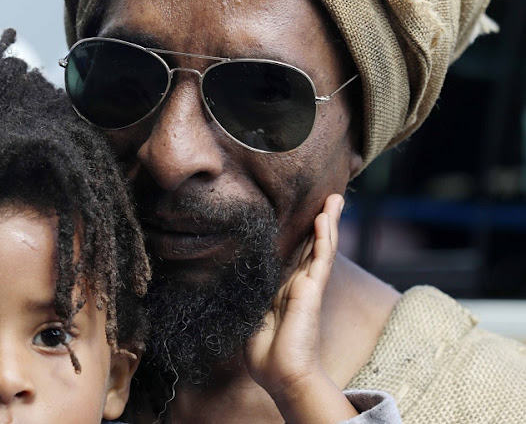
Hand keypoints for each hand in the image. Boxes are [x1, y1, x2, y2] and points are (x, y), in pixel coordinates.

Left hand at [246, 194, 357, 423]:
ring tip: (335, 198)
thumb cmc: (265, 354)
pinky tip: (325, 218)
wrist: (281, 375)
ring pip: (322, 247)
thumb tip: (240, 281)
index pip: (295, 255)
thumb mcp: (252, 316)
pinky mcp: (312, 290)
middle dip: (321, 221)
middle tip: (329, 198)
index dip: (302, 235)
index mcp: (285, 290)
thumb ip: (252, 296)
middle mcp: (300, 285)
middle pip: (312, 246)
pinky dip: (324, 237)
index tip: (306, 215)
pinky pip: (321, 258)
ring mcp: (308, 286)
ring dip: (328, 221)